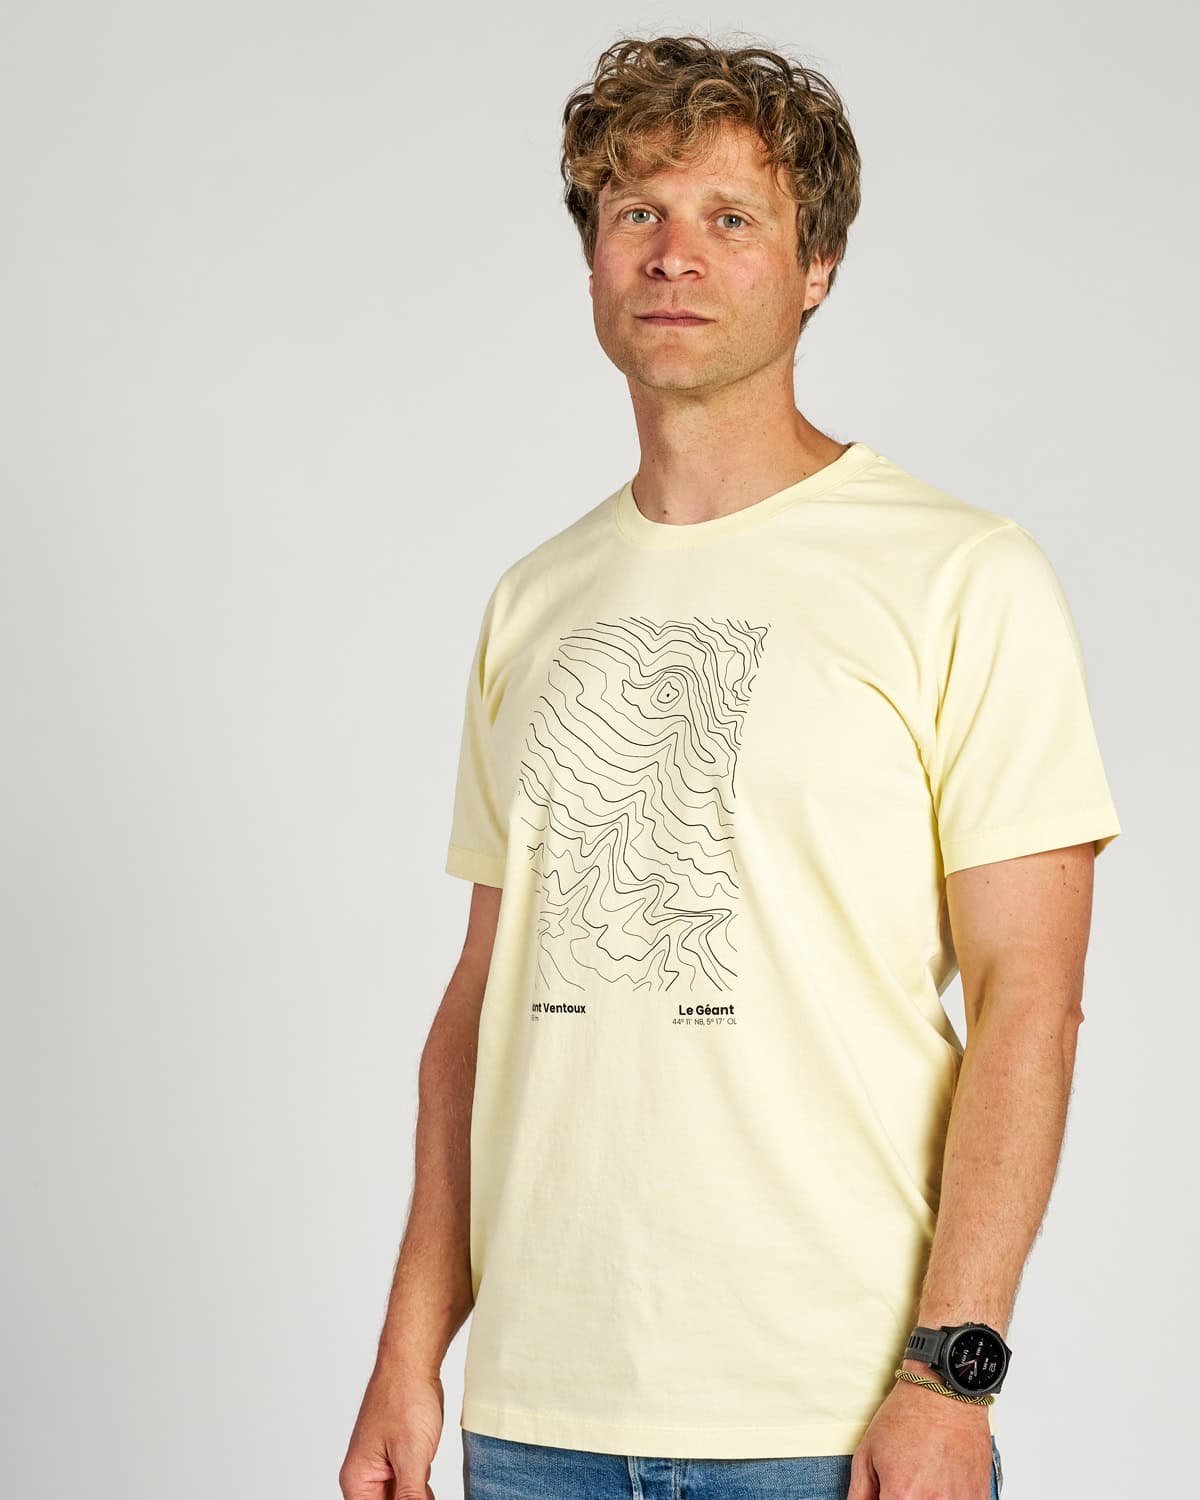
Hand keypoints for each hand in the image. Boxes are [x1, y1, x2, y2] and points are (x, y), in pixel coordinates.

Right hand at [339, 1358, 444, 1499]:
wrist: (413, 1362)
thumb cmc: (404, 1397)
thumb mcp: (411, 1457)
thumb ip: (410, 1497)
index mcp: (358, 1480)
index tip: (417, 1498)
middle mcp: (365, 1476)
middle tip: (425, 1491)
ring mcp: (383, 1466)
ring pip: (400, 1499)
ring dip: (417, 1498)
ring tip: (425, 1478)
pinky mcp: (399, 1458)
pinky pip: (409, 1487)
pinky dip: (422, 1491)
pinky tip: (431, 1487)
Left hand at [847, 1375, 992, 1497]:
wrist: (946, 1391)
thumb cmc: (907, 1415)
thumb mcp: (868, 1452)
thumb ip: (860, 1494)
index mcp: (902, 1495)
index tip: (885, 1497)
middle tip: (902, 1487)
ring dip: (925, 1499)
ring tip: (923, 1480)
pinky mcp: (978, 1497)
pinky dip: (948, 1498)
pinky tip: (941, 1484)